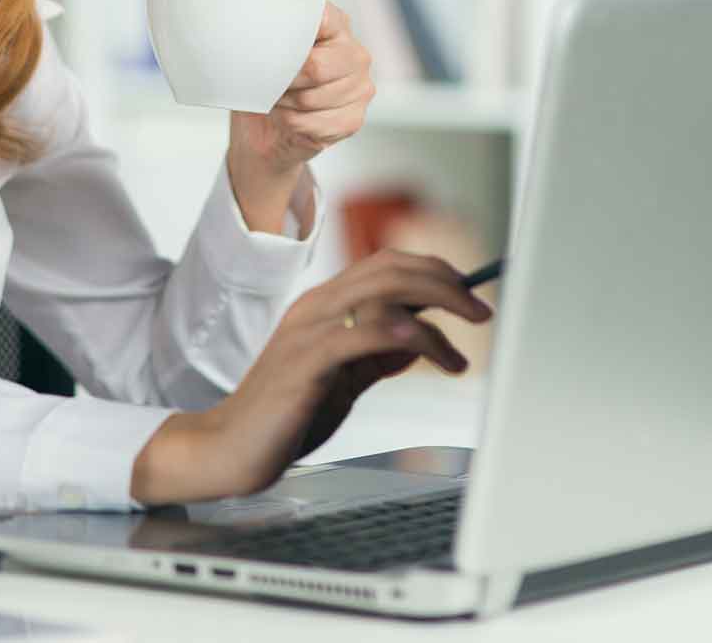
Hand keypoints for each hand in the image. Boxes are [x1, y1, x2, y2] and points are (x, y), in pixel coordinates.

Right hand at [129, 250, 492, 505]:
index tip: (469, 293)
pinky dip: (405, 337)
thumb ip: (375, 356)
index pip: (386, 264)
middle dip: (446, 284)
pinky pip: (362, 333)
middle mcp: (316, 306)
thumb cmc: (284, 414)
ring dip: (436, 314)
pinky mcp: (307, 361)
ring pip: (383, 293)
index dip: (433, 271)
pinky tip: (431, 353)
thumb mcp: (342, 378)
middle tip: (480, 312)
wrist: (231, 447)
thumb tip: (419, 341)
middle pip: (391, 269)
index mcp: (323, 304)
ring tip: (461, 352)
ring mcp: (309, 330)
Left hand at [226, 0, 374, 226]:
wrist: (267, 128)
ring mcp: (359, 89)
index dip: (297, 31)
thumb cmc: (270, 78)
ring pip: (312, 99)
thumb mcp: (269, 41)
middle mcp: (356, 55)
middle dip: (284, 78)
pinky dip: (292, 123)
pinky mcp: (352, 120)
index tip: (276, 40)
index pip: (322, 19)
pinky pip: (315, 124)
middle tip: (266, 80)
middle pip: (316, 67)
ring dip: (283, 102)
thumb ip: (282, 8)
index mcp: (338, 26)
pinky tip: (287, 117)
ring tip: (274, 98)